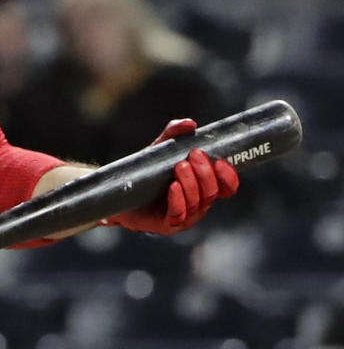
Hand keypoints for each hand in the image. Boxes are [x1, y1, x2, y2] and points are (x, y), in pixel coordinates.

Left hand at [106, 119, 239, 234]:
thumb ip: (173, 135)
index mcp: (202, 188)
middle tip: (194, 154)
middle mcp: (198, 204)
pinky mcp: (167, 224)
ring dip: (191, 183)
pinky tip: (173, 186)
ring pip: (197, 203)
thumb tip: (189, 123)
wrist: (120, 192)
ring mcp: (184, 216)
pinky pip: (179, 214)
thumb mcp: (160, 150)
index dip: (228, 176)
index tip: (220, 160)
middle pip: (212, 192)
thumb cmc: (147, 173)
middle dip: (205, 172)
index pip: (226, 187)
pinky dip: (179, 199)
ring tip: (179, 166)